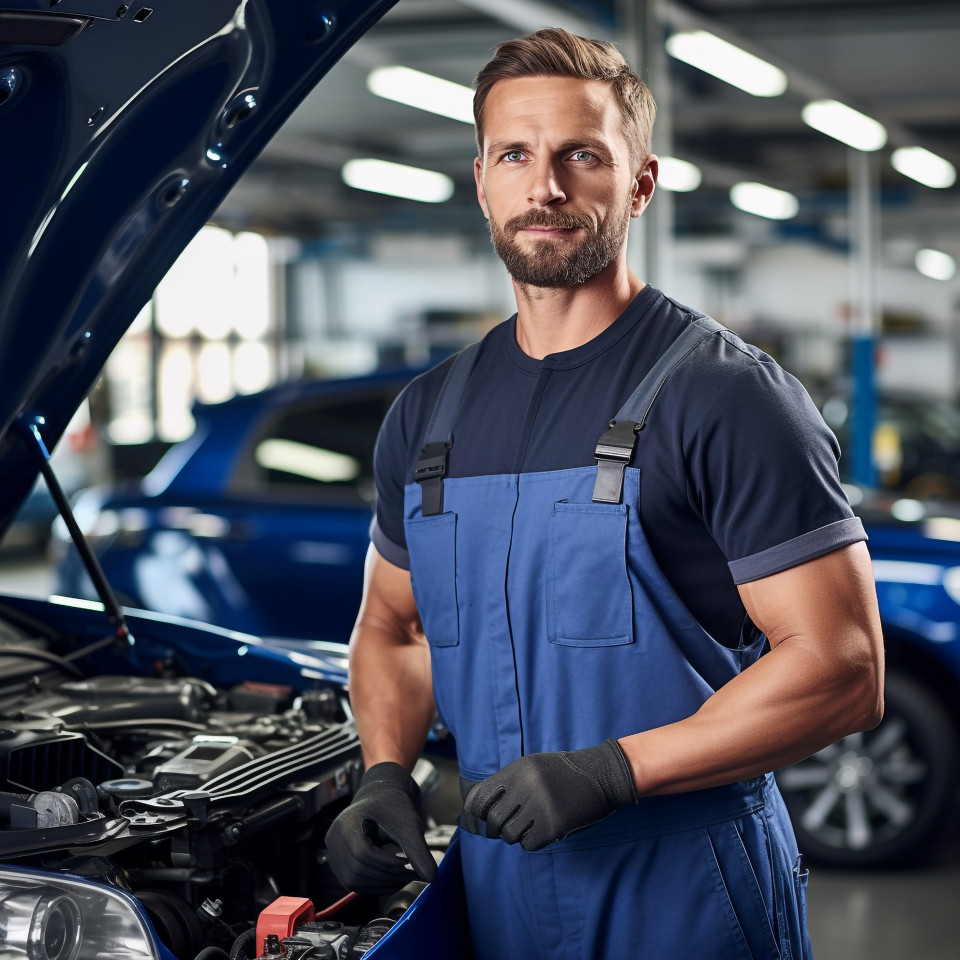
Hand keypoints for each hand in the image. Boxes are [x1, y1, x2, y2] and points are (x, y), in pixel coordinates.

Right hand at [324, 762, 437, 894]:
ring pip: (354, 881)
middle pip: (357, 871)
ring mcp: (333, 853)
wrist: (380, 798)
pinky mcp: (338, 864)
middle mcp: (333, 839)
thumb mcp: (408, 823)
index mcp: (347, 822)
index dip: (386, 865)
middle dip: (386, 877)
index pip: (362, 854)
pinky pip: (354, 883)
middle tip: (411, 875)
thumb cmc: (393, 807)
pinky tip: (393, 879)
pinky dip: (375, 886)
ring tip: (404, 876)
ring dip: (382, 885)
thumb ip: (419, 850)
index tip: (407, 866)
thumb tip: (431, 878)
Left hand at [463, 739, 636, 850]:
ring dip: (516, 835)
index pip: (480, 797)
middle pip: (494, 820)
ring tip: (529, 826)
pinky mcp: (554, 825)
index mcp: (518, 769)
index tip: (478, 821)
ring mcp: (540, 806)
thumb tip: (480, 807)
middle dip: (496, 829)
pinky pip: (529, 844)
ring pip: (510, 835)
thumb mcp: (533, 766)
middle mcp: (526, 786)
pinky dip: (532, 842)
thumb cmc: (564, 772)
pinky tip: (543, 831)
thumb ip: (509, 782)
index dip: (475, 813)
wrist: (601, 774)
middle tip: (507, 828)